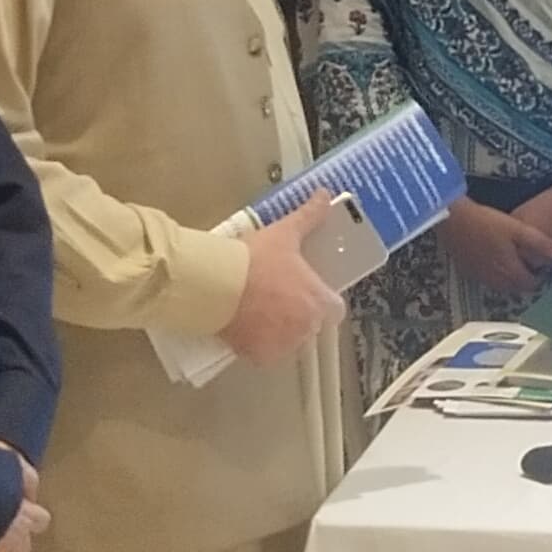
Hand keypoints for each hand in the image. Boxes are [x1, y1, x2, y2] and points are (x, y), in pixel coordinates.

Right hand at [218, 198, 342, 362]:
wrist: (217, 283)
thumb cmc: (256, 258)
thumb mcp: (285, 233)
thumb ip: (309, 216)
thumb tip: (325, 194)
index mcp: (318, 302)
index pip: (335, 310)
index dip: (322, 301)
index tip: (306, 292)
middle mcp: (306, 329)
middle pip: (309, 325)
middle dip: (296, 314)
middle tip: (273, 296)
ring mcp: (282, 346)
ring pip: (287, 341)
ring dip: (278, 331)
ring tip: (256, 310)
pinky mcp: (258, 357)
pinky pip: (263, 354)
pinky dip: (256, 345)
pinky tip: (244, 327)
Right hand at [437, 196, 551, 300]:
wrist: (452, 219)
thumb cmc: (486, 222)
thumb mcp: (517, 229)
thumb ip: (540, 243)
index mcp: (510, 272)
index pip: (532, 284)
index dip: (541, 275)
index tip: (545, 264)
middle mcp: (496, 281)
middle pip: (517, 287)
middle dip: (527, 278)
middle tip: (532, 261)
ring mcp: (481, 277)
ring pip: (502, 285)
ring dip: (511, 277)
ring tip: (516, 259)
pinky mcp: (469, 271)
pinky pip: (488, 279)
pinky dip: (496, 273)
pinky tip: (496, 257)